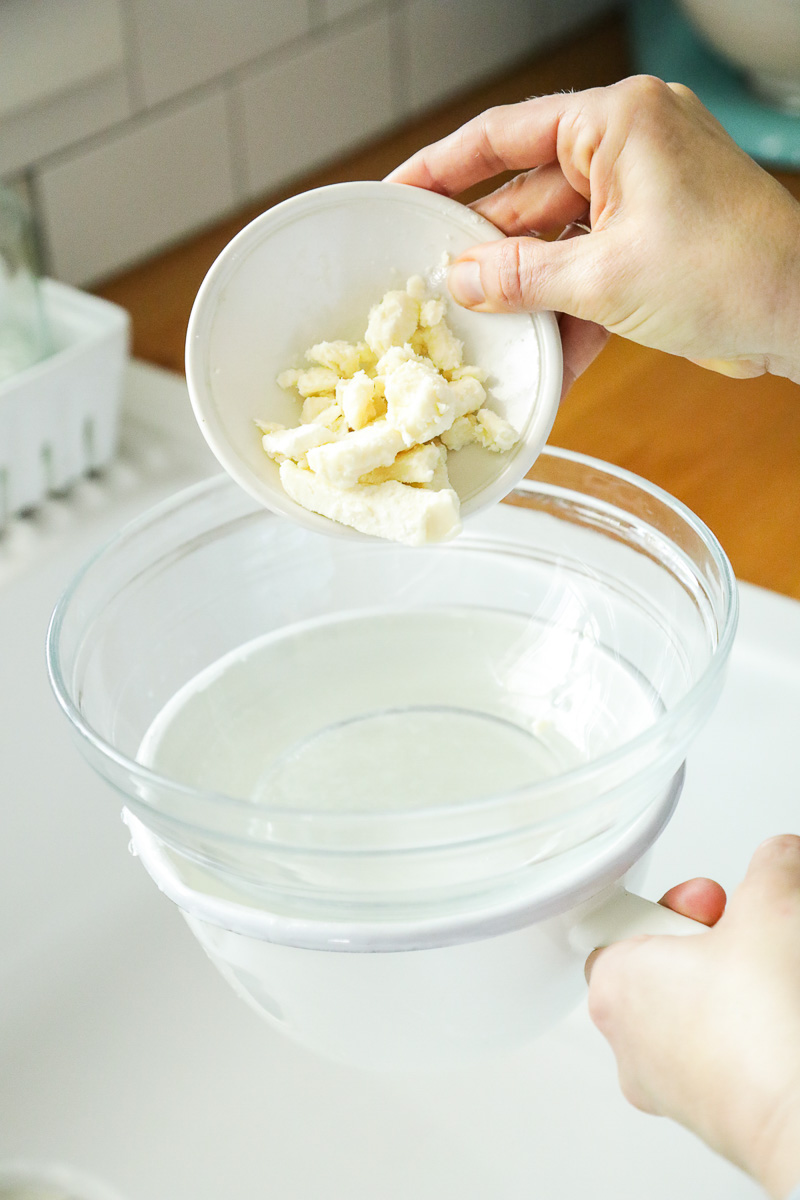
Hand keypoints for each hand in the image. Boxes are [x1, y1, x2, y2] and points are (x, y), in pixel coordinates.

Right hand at [387, 77, 799, 394]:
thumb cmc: (727, 271)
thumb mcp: (602, 276)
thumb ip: (519, 276)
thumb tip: (460, 278)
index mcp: (616, 123)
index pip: (503, 135)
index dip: (443, 167)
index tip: (399, 193)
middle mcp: (628, 149)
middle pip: (527, 195)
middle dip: (487, 250)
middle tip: (435, 286)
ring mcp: (644, 195)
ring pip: (557, 241)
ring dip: (528, 292)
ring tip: (487, 330)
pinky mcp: (654, 241)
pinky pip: (589, 269)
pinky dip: (569, 310)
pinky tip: (547, 353)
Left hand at [585, 836, 799, 1197]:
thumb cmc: (765, 1029)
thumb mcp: (770, 908)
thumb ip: (769, 868)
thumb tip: (778, 858)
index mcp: (615, 985)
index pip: (624, 923)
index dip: (676, 904)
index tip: (710, 903)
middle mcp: (629, 1043)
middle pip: (662, 965)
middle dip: (712, 942)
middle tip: (749, 938)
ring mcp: (667, 1087)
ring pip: (694, 1012)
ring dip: (734, 986)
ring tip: (772, 980)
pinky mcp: (709, 1116)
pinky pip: (721, 1055)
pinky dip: (749, 1033)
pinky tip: (780, 1021)